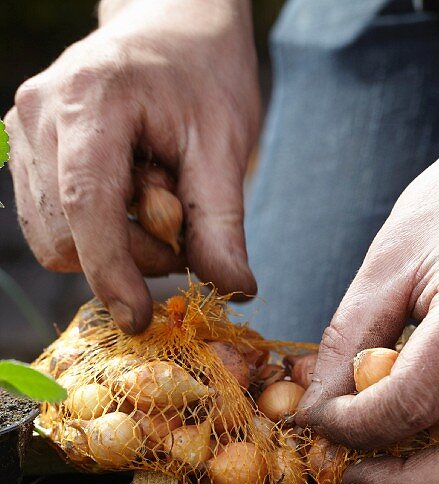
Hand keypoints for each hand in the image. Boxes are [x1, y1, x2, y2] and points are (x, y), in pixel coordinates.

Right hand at [5, 0, 259, 332]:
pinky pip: (52, 227)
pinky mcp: (23, 153)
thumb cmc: (203, 75)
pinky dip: (98, 235)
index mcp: (90, 99)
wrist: (170, 25)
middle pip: (67, 237)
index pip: (86, 205)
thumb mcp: (226, 145)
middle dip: (129, 256)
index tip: (139, 318)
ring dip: (116, 248)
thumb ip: (223, 222)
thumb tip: (234, 290)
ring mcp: (22, 132)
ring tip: (155, 201)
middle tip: (179, 223)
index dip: (111, 271)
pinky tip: (129, 199)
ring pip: (56, 241)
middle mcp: (39, 113)